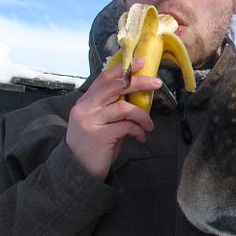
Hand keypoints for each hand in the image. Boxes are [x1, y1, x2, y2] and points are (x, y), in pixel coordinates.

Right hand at [66, 58, 161, 180]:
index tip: (141, 62)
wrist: (78, 173)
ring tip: (150, 125)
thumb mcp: (100, 123)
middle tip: (157, 83)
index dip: (123, 69)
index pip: (104, 79)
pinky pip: (127, 127)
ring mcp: (90, 122)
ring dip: (143, 115)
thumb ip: (112, 109)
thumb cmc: (94, 146)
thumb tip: (138, 96)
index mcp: (84, 103)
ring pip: (124, 107)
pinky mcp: (98, 137)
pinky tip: (142, 137)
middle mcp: (84, 109)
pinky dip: (139, 130)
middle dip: (139, 82)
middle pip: (116, 87)